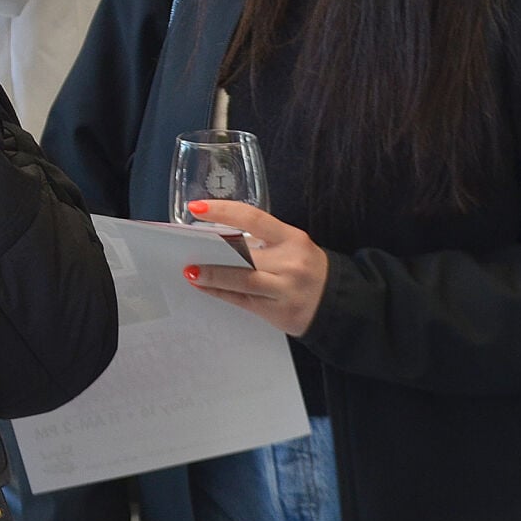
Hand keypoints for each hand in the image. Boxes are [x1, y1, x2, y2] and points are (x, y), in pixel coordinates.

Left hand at [183, 200, 328, 336]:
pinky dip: (220, 293)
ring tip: (190, 271)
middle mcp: (290, 262)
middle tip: (184, 245)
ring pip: (242, 280)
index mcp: (292, 238)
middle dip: (213, 249)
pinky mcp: (277, 311)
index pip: (253, 218)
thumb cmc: (307, 268)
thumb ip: (262, 240)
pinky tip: (203, 287)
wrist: (337, 305)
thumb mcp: (293, 246)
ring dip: (212, 275)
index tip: (197, 208)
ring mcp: (284, 289)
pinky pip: (242, 301)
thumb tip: (216, 236)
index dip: (223, 211)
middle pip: (244, 253)